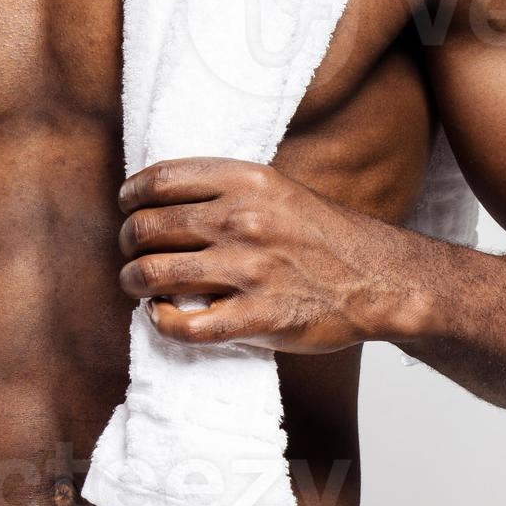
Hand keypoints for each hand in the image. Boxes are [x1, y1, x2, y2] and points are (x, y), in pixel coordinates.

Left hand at [115, 157, 410, 352]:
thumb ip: (225, 190)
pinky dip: (160, 322)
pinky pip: (184, 325)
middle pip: (147, 227)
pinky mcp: (258, 317)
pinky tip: (162, 316)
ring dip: (133, 282)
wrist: (378, 279)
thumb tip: (161, 200)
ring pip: (153, 274)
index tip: (127, 207)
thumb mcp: (278, 190)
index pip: (160, 179)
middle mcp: (242, 220)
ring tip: (139, 286)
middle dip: (128, 243)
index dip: (130, 195)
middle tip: (132, 253)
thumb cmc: (323, 236)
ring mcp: (249, 270)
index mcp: (247, 181)